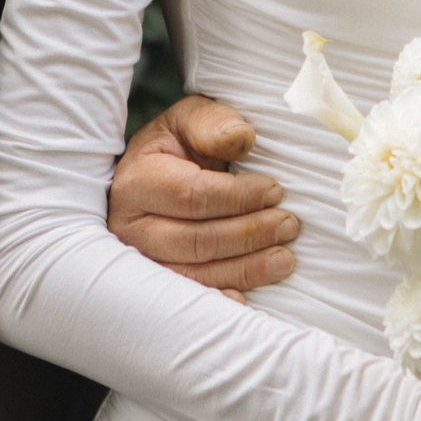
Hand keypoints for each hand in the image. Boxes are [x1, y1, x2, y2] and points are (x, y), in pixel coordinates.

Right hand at [108, 95, 298, 299]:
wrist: (153, 178)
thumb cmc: (177, 147)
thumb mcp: (189, 121)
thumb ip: (212, 124)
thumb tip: (242, 138)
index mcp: (138, 181)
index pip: (192, 196)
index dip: (238, 197)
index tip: (275, 191)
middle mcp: (131, 227)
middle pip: (196, 240)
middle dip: (249, 235)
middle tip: (289, 224)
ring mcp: (141, 262)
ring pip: (196, 274)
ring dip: (245, 269)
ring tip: (285, 259)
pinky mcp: (155, 287)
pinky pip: (192, 299)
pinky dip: (222, 300)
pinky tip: (248, 299)